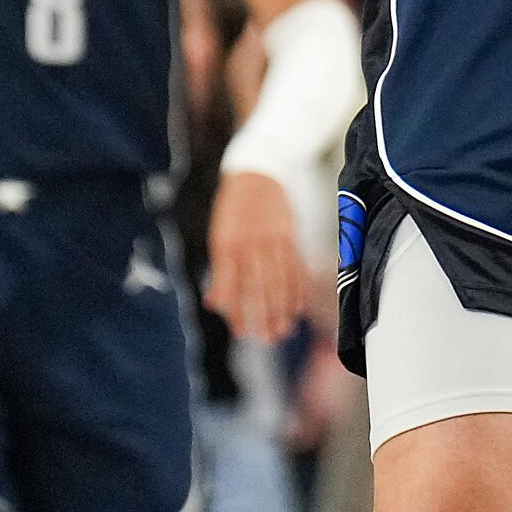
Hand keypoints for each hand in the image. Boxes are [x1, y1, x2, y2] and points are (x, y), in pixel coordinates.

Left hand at [205, 169, 306, 343]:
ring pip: (279, 279)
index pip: (232, 284)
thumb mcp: (218, 235)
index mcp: (227, 243)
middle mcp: (250, 242)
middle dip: (263, 315)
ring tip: (283, 330)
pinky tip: (297, 306)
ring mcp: (272, 238)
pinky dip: (297, 288)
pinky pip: (295, 266)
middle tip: (266, 339)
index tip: (242, 332)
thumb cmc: (233, 208)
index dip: (238, 310)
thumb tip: (213, 303)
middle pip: (258, 286)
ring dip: (282, 307)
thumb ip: (219, 271)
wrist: (257, 171)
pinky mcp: (289, 235)